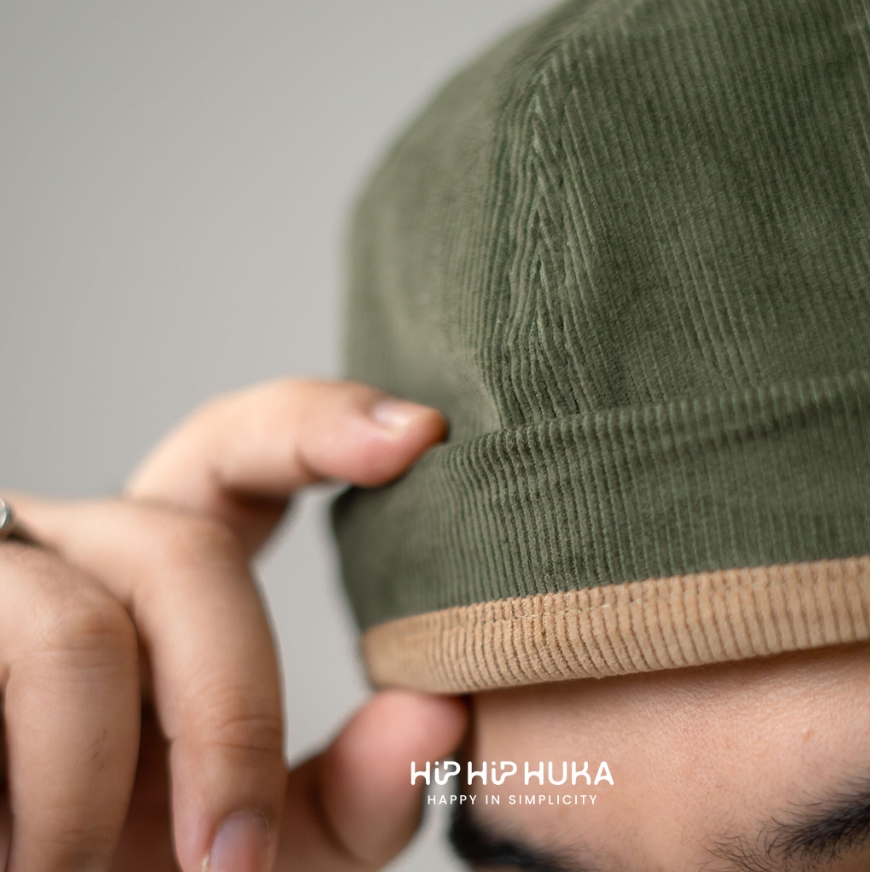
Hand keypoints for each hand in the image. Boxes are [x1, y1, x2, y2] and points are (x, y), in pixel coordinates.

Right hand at [2, 379, 466, 871]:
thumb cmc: (123, 859)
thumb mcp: (251, 837)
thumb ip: (349, 791)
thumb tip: (443, 718)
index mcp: (166, 576)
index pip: (238, 452)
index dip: (320, 423)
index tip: (418, 434)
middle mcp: (84, 550)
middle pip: (187, 554)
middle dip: (229, 712)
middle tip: (231, 862)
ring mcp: (1, 577)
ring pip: (76, 632)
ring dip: (87, 792)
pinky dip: (19, 798)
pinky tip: (14, 851)